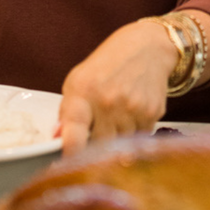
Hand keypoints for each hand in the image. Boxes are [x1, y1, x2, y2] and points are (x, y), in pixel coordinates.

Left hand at [58, 18, 178, 156]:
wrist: (148, 47)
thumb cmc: (108, 65)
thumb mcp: (78, 79)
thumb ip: (67, 111)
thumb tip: (57, 139)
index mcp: (83, 92)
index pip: (74, 134)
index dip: (70, 152)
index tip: (68, 161)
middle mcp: (108, 102)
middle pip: (98, 147)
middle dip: (94, 145)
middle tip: (96, 129)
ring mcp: (132, 109)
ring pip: (119, 146)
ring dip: (116, 138)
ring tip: (116, 115)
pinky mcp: (152, 114)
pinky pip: (138, 138)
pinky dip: (133, 132)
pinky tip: (132, 113)